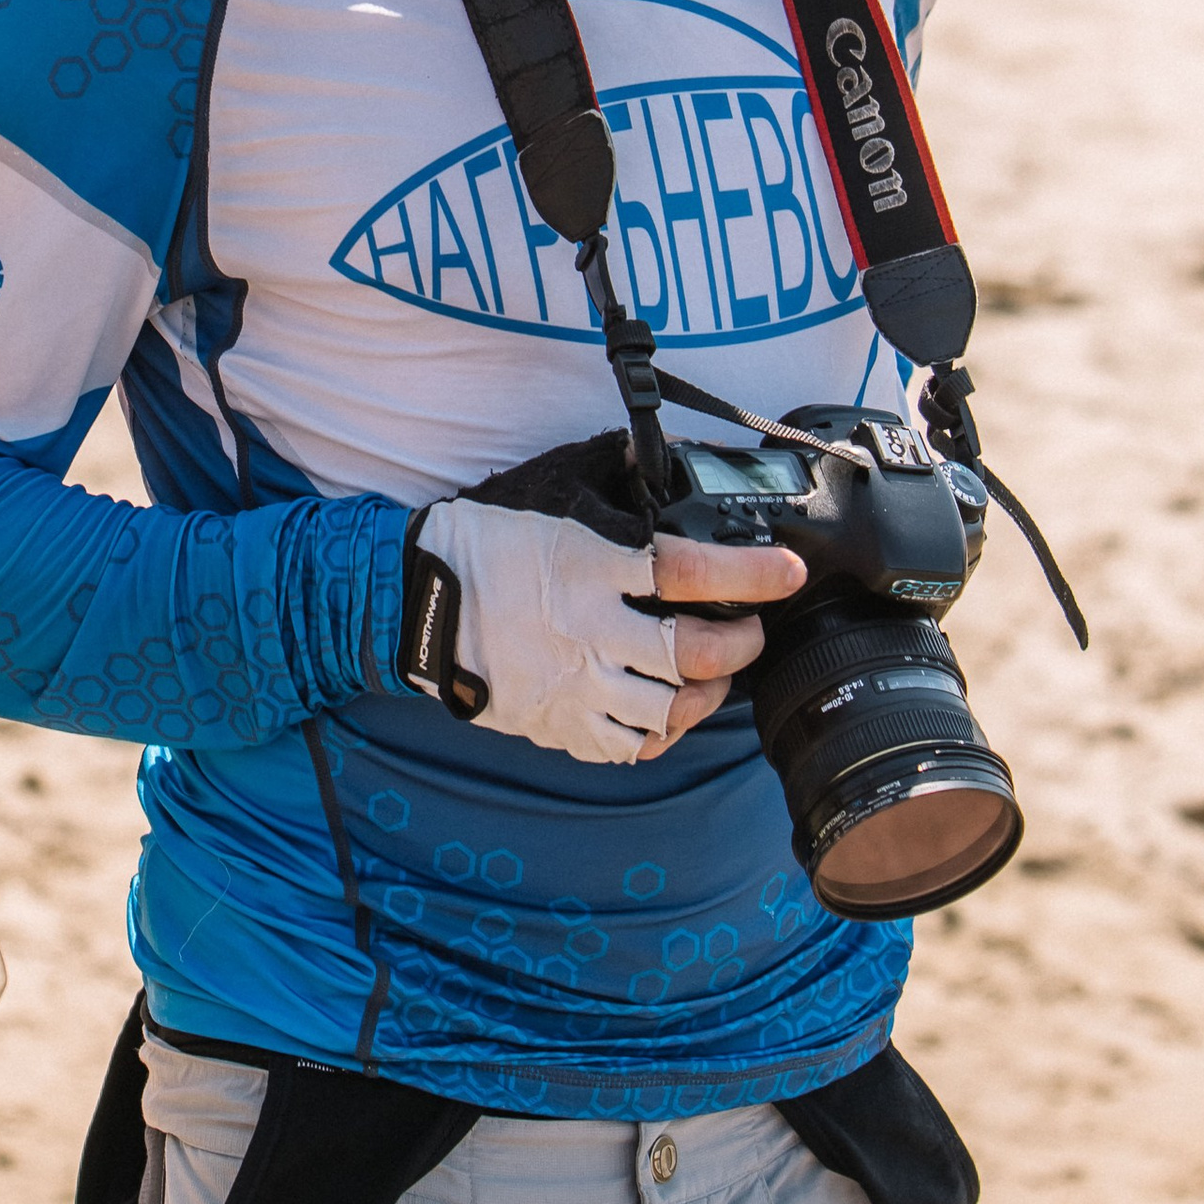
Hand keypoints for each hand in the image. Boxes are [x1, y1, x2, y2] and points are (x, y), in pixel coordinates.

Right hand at [407, 494, 802, 764]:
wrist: (417, 602)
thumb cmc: (485, 542)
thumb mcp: (551, 494)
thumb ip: (612, 481)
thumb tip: (655, 457)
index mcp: (591, 568)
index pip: (690, 572)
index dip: (749, 574)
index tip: (787, 571)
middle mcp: (589, 631)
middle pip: (694, 655)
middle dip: (742, 643)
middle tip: (751, 629)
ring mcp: (574, 685)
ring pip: (669, 710)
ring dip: (708, 693)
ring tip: (714, 674)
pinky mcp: (559, 723)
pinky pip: (628, 745)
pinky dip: (659, 732)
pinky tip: (665, 709)